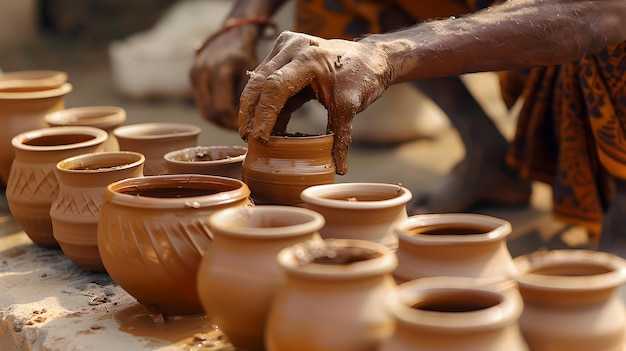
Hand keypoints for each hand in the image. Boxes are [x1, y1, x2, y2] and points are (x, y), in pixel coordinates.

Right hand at [190, 26, 258, 129]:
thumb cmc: (248, 55)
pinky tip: (226, 112)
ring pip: (204, 111)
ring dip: (219, 120)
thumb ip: (248, 98)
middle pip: (210, 113)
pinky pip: (202, 102)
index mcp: (219, 71)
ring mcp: (195, 74)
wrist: (233, 32)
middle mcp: (202, 72)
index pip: (222, 110)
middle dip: (226, 125)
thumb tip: (249, 124)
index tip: (246, 128)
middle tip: (240, 129)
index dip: (233, 124)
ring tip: (234, 123)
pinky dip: (213, 110)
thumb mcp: (252, 74)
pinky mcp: (192, 76)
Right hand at [238, 31, 392, 173]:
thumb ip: (339, 138)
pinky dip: (267, 103)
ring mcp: (286, 48)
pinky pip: (268, 80)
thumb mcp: (349, 108)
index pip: (275, 88)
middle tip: (247, 139)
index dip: (263, 115)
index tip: (259, 139)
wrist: (369, 59)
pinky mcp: (283, 54)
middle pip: (259, 83)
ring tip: (253, 134)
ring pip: (259, 81)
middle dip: (250, 113)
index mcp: (309, 58)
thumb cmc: (362, 77)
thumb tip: (338, 169)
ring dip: (255, 109)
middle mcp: (293, 47)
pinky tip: (267, 125)